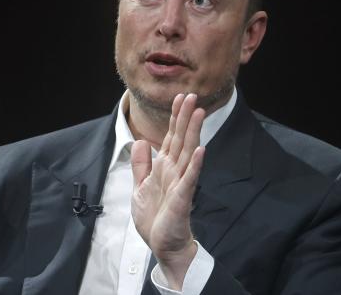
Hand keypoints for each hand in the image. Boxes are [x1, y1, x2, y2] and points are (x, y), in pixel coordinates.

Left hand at [131, 93, 204, 289]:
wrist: (162, 245)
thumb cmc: (155, 218)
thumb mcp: (140, 187)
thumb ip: (141, 165)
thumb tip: (141, 142)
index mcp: (164, 167)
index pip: (171, 137)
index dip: (174, 118)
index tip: (179, 98)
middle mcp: (174, 171)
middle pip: (181, 139)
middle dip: (185, 117)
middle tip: (192, 96)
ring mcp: (180, 182)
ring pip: (188, 152)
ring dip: (193, 132)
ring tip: (198, 113)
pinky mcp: (182, 198)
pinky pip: (190, 179)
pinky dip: (194, 164)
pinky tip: (200, 150)